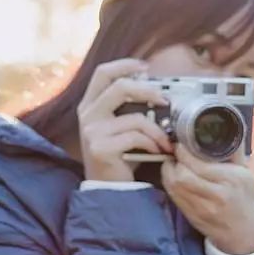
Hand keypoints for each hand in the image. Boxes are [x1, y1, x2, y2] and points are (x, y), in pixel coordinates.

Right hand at [76, 58, 174, 181]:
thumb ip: (127, 108)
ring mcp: (92, 132)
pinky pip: (136, 137)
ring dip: (157, 129)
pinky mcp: (101, 148)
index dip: (125, 65)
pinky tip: (158, 151)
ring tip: (166, 139)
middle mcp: (87, 115)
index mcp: (89, 105)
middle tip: (165, 99)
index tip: (145, 67)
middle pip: (120, 87)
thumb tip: (157, 91)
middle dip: (148, 90)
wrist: (108, 189)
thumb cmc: (118, 156)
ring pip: (134, 117)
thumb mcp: (118, 127)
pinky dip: (152, 143)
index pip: (103, 73)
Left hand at [161, 144, 253, 253]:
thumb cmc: (244, 197)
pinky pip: (173, 196)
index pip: (199, 165)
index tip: (181, 144)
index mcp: (231, 180)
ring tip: (173, 162)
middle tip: (175, 152)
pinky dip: (169, 182)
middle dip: (175, 161)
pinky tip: (173, 175)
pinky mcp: (191, 216)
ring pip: (175, 186)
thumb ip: (233, 151)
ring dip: (169, 171)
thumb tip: (225, 127)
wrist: (243, 232)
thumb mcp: (245, 172)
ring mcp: (202, 208)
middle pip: (183, 176)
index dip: (185, 152)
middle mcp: (217, 195)